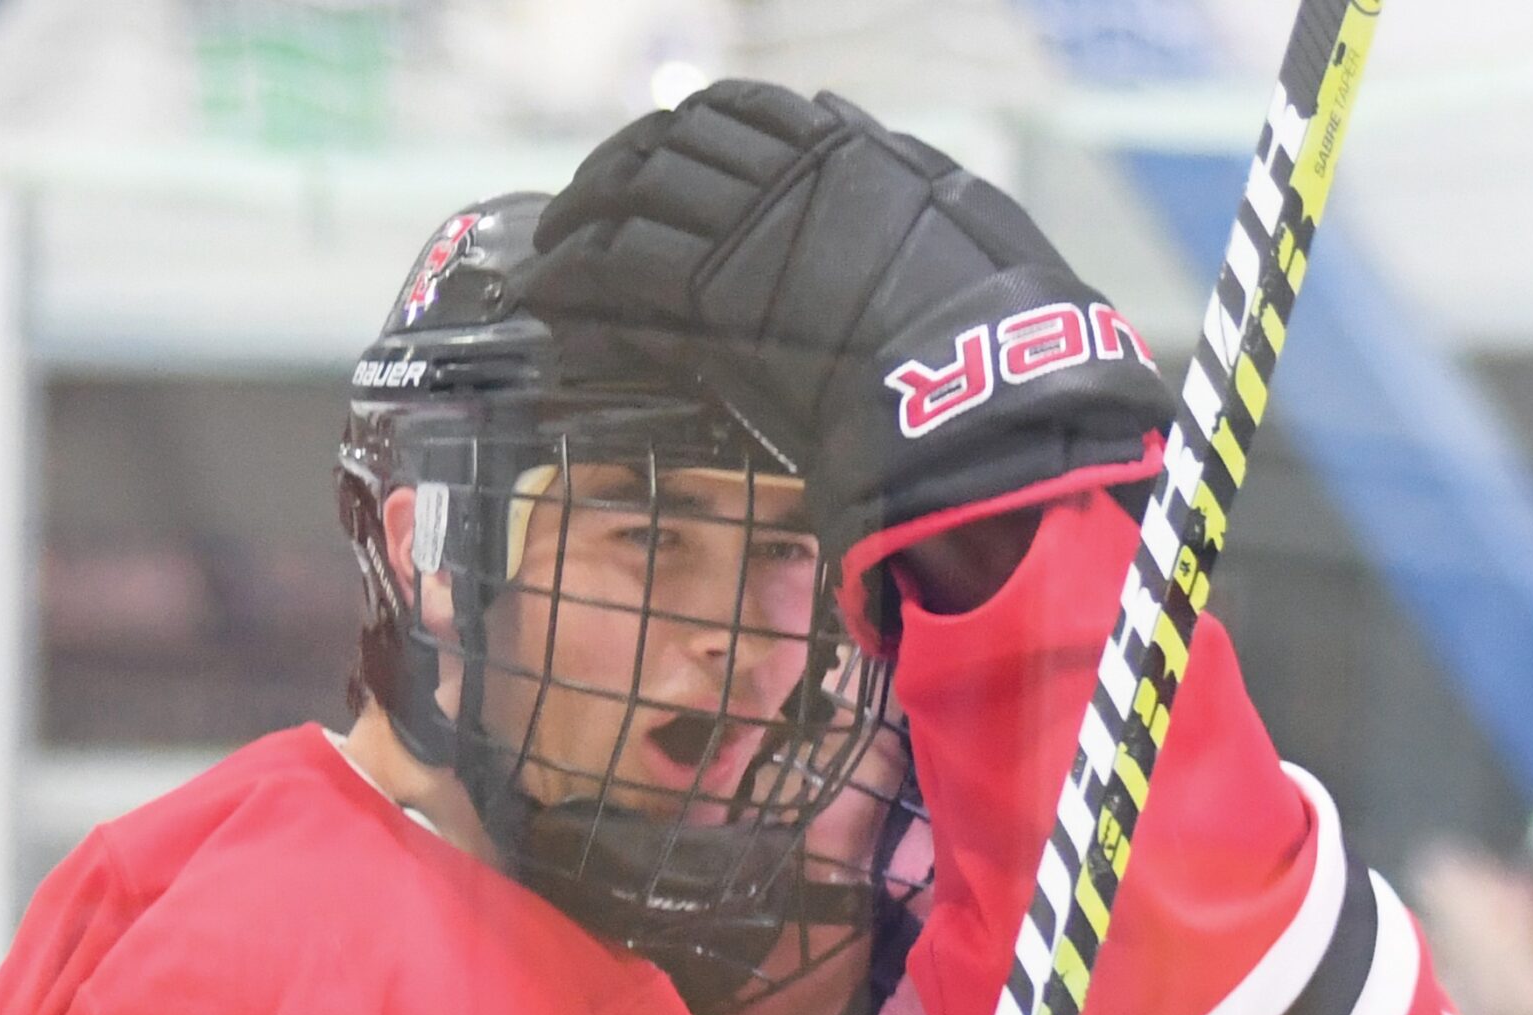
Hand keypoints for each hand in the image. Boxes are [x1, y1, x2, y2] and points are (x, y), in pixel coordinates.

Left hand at [515, 81, 1168, 637]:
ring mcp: (740, 228)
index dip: (682, 131)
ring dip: (577, 221)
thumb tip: (843, 120)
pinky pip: (613, 269)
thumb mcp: (959, 215)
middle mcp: (780, 172)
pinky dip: (567, 279)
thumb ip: (897, 172)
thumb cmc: (990, 321)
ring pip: (628, 197)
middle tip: (577, 205)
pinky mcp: (704, 295)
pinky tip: (541, 298)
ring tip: (546, 253)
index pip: (737, 112)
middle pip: (667, 145)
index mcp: (841, 150)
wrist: (971, 385)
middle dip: (613, 170)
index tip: (655, 156)